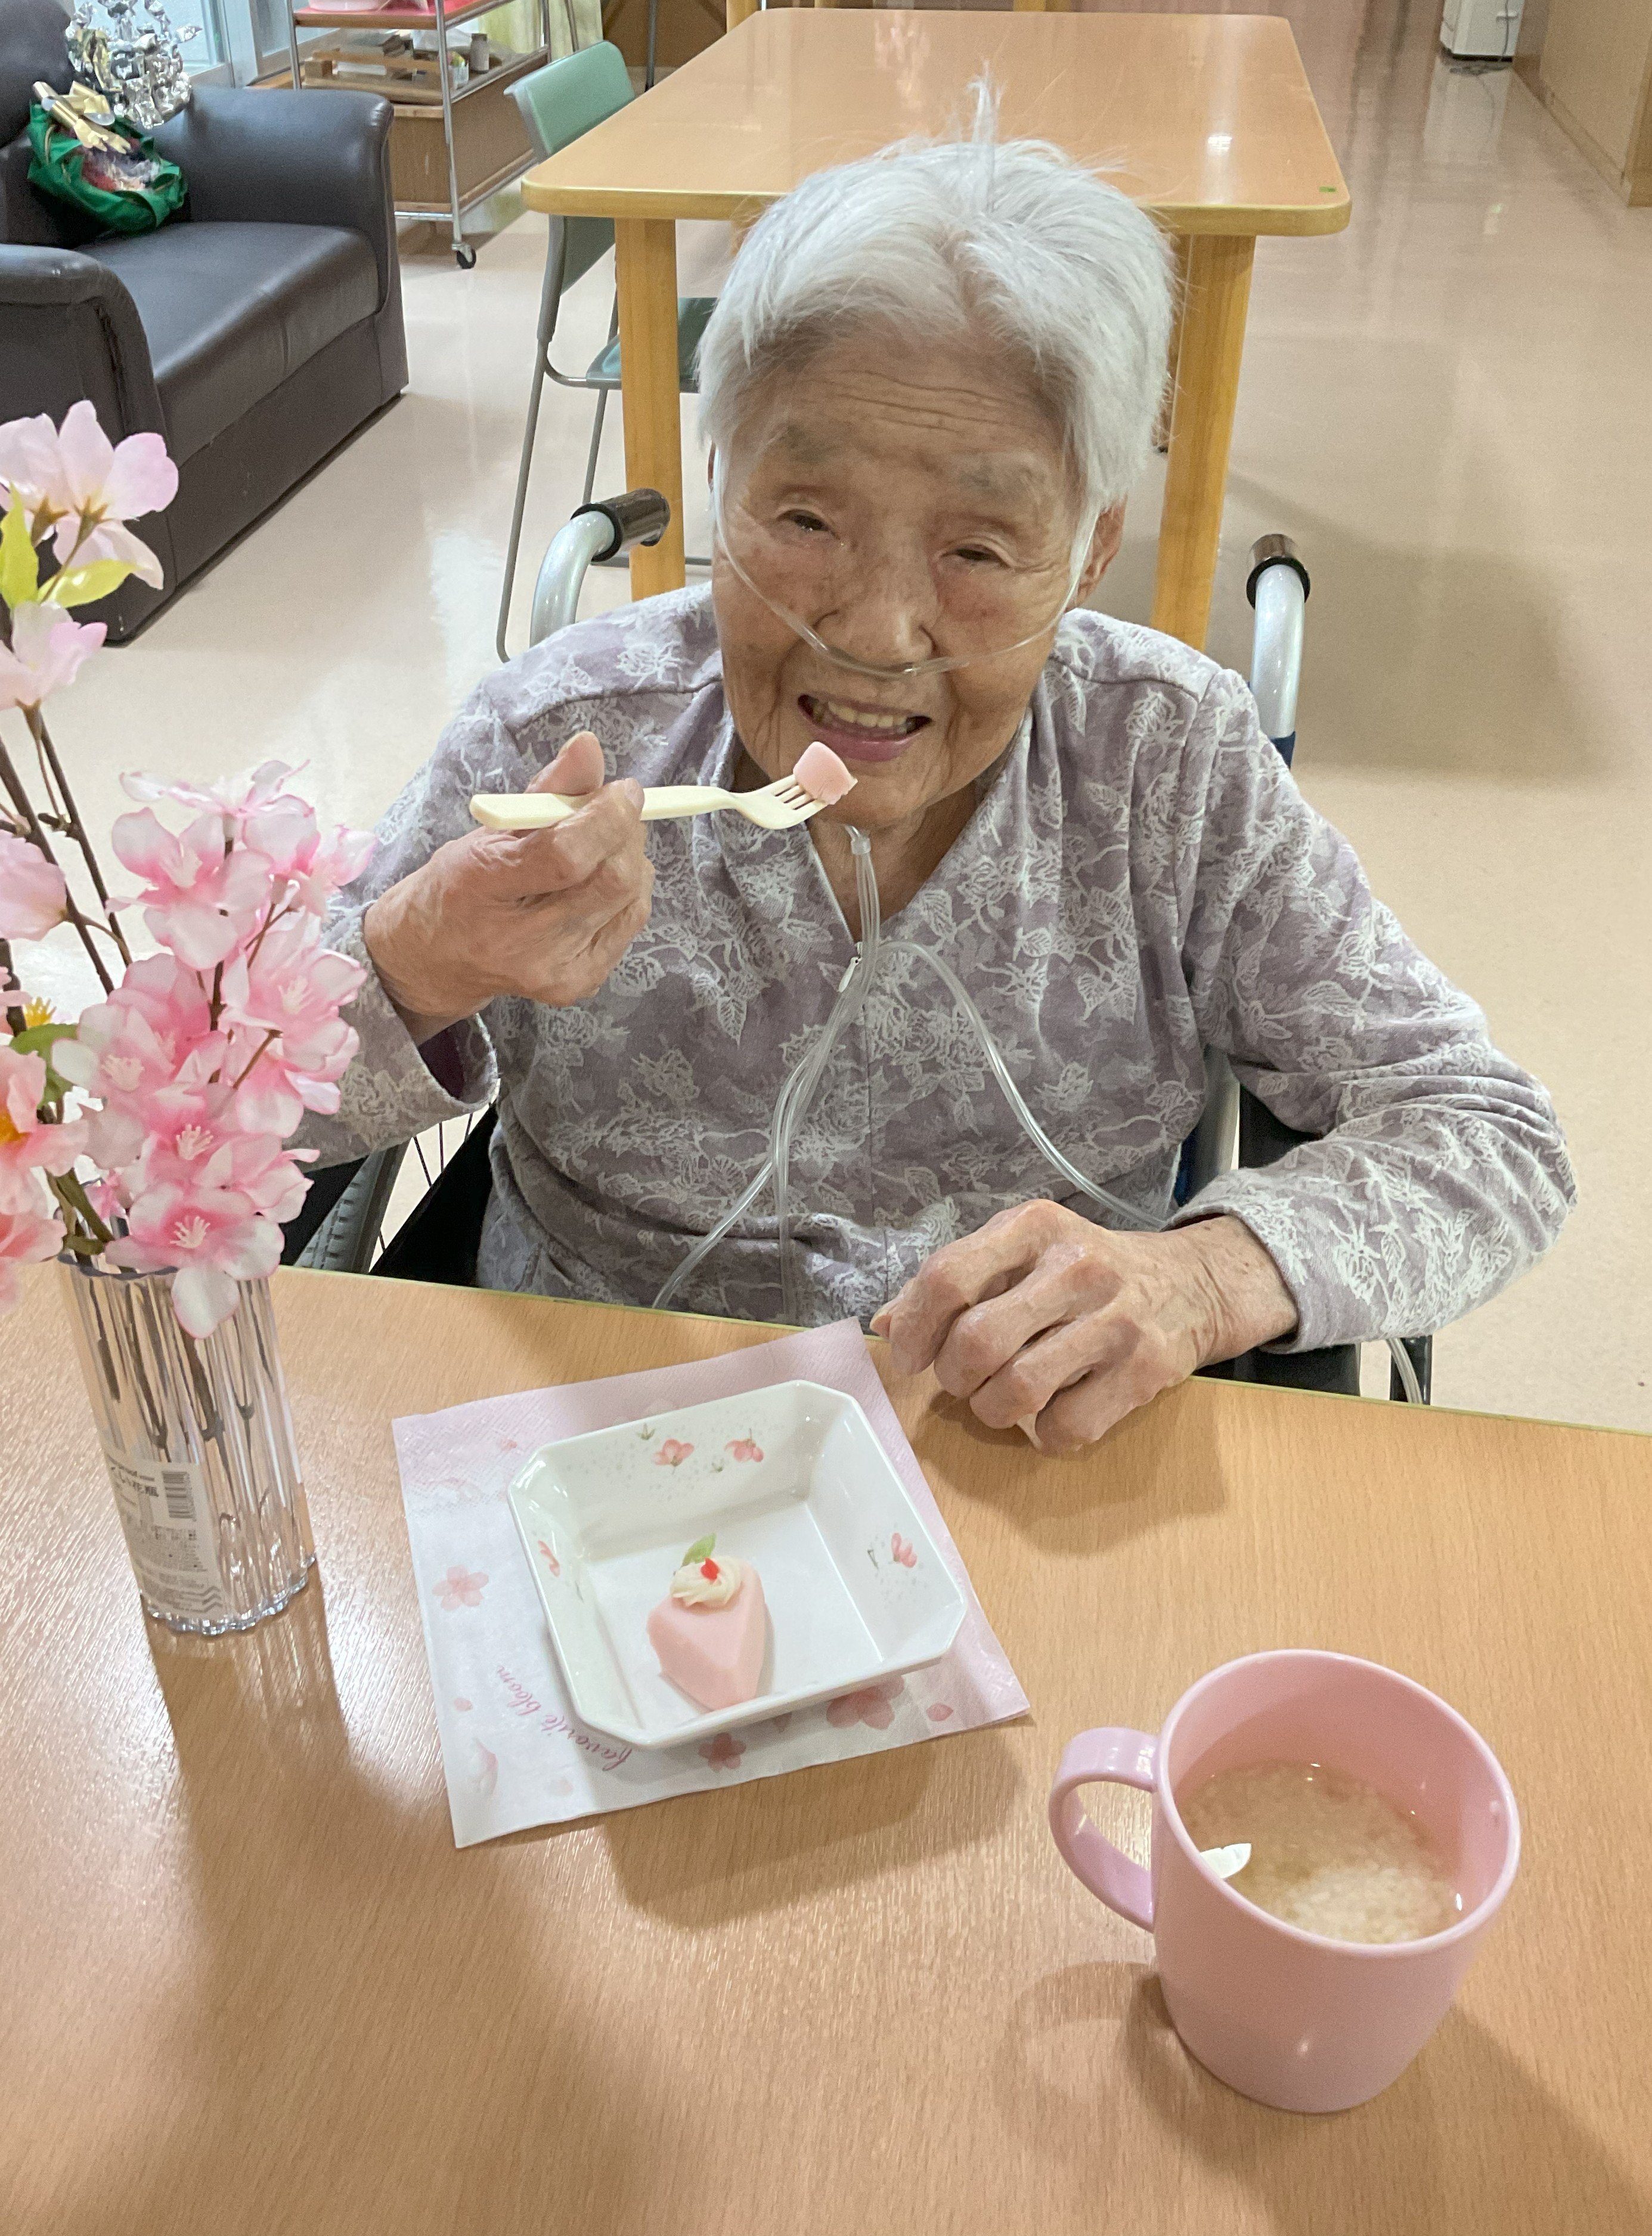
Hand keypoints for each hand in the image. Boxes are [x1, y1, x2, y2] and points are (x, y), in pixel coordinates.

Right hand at [364, 732, 652, 1040]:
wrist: (436, 958)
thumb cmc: (461, 884)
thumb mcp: (489, 828)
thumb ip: (546, 788)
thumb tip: (589, 746)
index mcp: (484, 887)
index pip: (567, 855)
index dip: (607, 817)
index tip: (621, 790)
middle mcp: (520, 940)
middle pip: (611, 880)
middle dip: (627, 834)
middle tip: (617, 811)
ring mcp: (554, 970)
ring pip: (630, 900)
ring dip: (631, 859)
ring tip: (603, 845)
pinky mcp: (578, 984)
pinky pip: (630, 923)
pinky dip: (628, 891)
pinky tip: (600, 882)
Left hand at [870, 1201, 1296, 1454]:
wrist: (1194, 1283)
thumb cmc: (1087, 1271)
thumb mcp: (1023, 1251)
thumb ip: (957, 1280)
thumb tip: (884, 1325)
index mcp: (1033, 1227)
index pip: (947, 1278)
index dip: (913, 1328)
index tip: (909, 1356)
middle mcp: (1075, 1266)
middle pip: (976, 1341)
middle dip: (954, 1377)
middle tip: (964, 1380)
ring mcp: (1115, 1320)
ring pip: (1016, 1391)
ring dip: (992, 1410)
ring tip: (1002, 1399)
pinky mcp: (1145, 1370)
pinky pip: (1065, 1427)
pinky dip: (1044, 1434)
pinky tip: (1052, 1412)